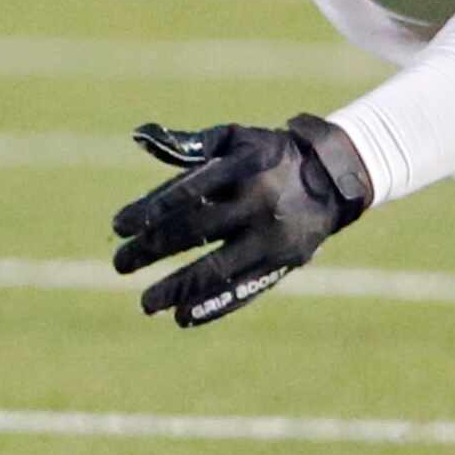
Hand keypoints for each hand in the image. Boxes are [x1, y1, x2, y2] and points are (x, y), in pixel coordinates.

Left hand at [109, 115, 372, 326]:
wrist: (335, 177)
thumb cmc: (269, 156)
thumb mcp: (236, 140)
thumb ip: (190, 144)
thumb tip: (140, 137)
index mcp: (245, 166)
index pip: (189, 191)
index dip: (150, 209)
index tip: (118, 227)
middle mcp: (260, 201)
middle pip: (196, 230)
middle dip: (152, 250)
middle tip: (119, 263)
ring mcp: (274, 236)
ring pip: (218, 268)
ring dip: (177, 288)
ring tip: (145, 304)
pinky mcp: (285, 262)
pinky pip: (245, 288)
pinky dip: (214, 306)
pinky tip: (182, 317)